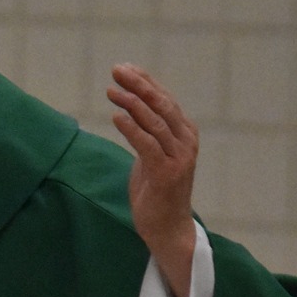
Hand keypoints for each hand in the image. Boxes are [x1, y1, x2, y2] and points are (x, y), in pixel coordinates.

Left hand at [107, 64, 198, 296]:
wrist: (167, 228)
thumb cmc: (156, 194)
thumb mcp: (151, 158)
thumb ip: (148, 136)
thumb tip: (130, 114)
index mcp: (184, 134)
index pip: (164, 100)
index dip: (145, 81)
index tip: (125, 67)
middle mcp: (185, 141)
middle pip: (161, 104)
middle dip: (138, 84)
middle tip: (117, 70)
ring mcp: (178, 157)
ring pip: (154, 121)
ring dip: (131, 103)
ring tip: (111, 91)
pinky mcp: (165, 173)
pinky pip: (146, 144)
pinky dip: (131, 128)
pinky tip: (116, 116)